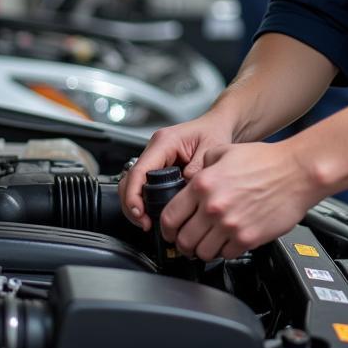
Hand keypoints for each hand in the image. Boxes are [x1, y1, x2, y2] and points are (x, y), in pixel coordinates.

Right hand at [118, 114, 234, 231]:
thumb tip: (184, 193)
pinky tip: (153, 212)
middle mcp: (155, 148)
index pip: (139, 171)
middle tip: (143, 222)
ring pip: (133, 184)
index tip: (140, 214)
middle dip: (132, 204)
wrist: (218, 125)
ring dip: (137, 204)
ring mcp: (155, 157)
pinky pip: (144, 184)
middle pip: (130, 179)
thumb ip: (197, 171)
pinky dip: (144, 200)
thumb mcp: (211, 150)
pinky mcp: (158, 165)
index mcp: (165, 141)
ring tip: (147, 221)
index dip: (134, 195)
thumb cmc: (215, 131)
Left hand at [160, 140, 322, 260]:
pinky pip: (226, 255)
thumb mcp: (225, 151)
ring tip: (207, 243)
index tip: (169, 231)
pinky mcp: (247, 239)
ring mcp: (230, 225)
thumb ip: (204, 164)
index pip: (170, 217)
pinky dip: (224, 251)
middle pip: (183, 240)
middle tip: (187, 241)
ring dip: (202, 250)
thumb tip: (192, 176)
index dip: (166, 228)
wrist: (296, 172)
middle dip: (182, 243)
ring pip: (202, 252)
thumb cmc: (266, 161)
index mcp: (203, 185)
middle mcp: (213, 207)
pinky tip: (228, 240)